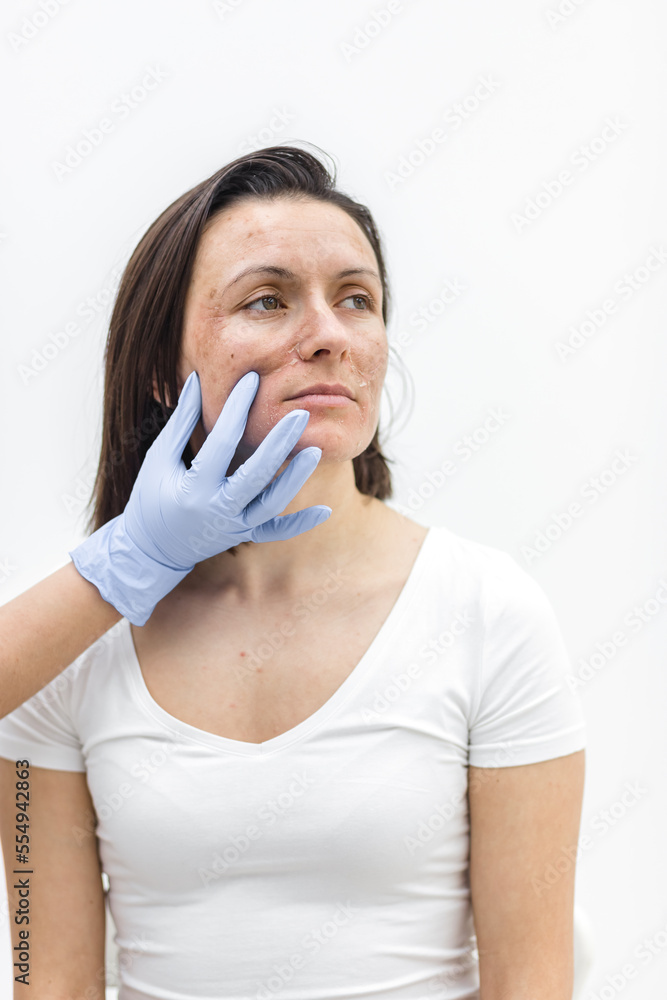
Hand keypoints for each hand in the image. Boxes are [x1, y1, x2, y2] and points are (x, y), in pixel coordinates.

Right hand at [69, 370, 330, 624]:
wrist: (152, 549)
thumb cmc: (151, 497)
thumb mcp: (159, 459)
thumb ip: (181, 422)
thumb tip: (198, 381)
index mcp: (193, 488)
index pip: (221, 442)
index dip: (236, 409)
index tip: (252, 379)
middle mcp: (217, 510)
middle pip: (255, 475)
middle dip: (278, 444)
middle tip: (299, 415)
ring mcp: (234, 527)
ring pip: (272, 505)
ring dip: (295, 479)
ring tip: (315, 451)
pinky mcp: (245, 536)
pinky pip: (277, 532)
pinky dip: (300, 523)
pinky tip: (325, 509)